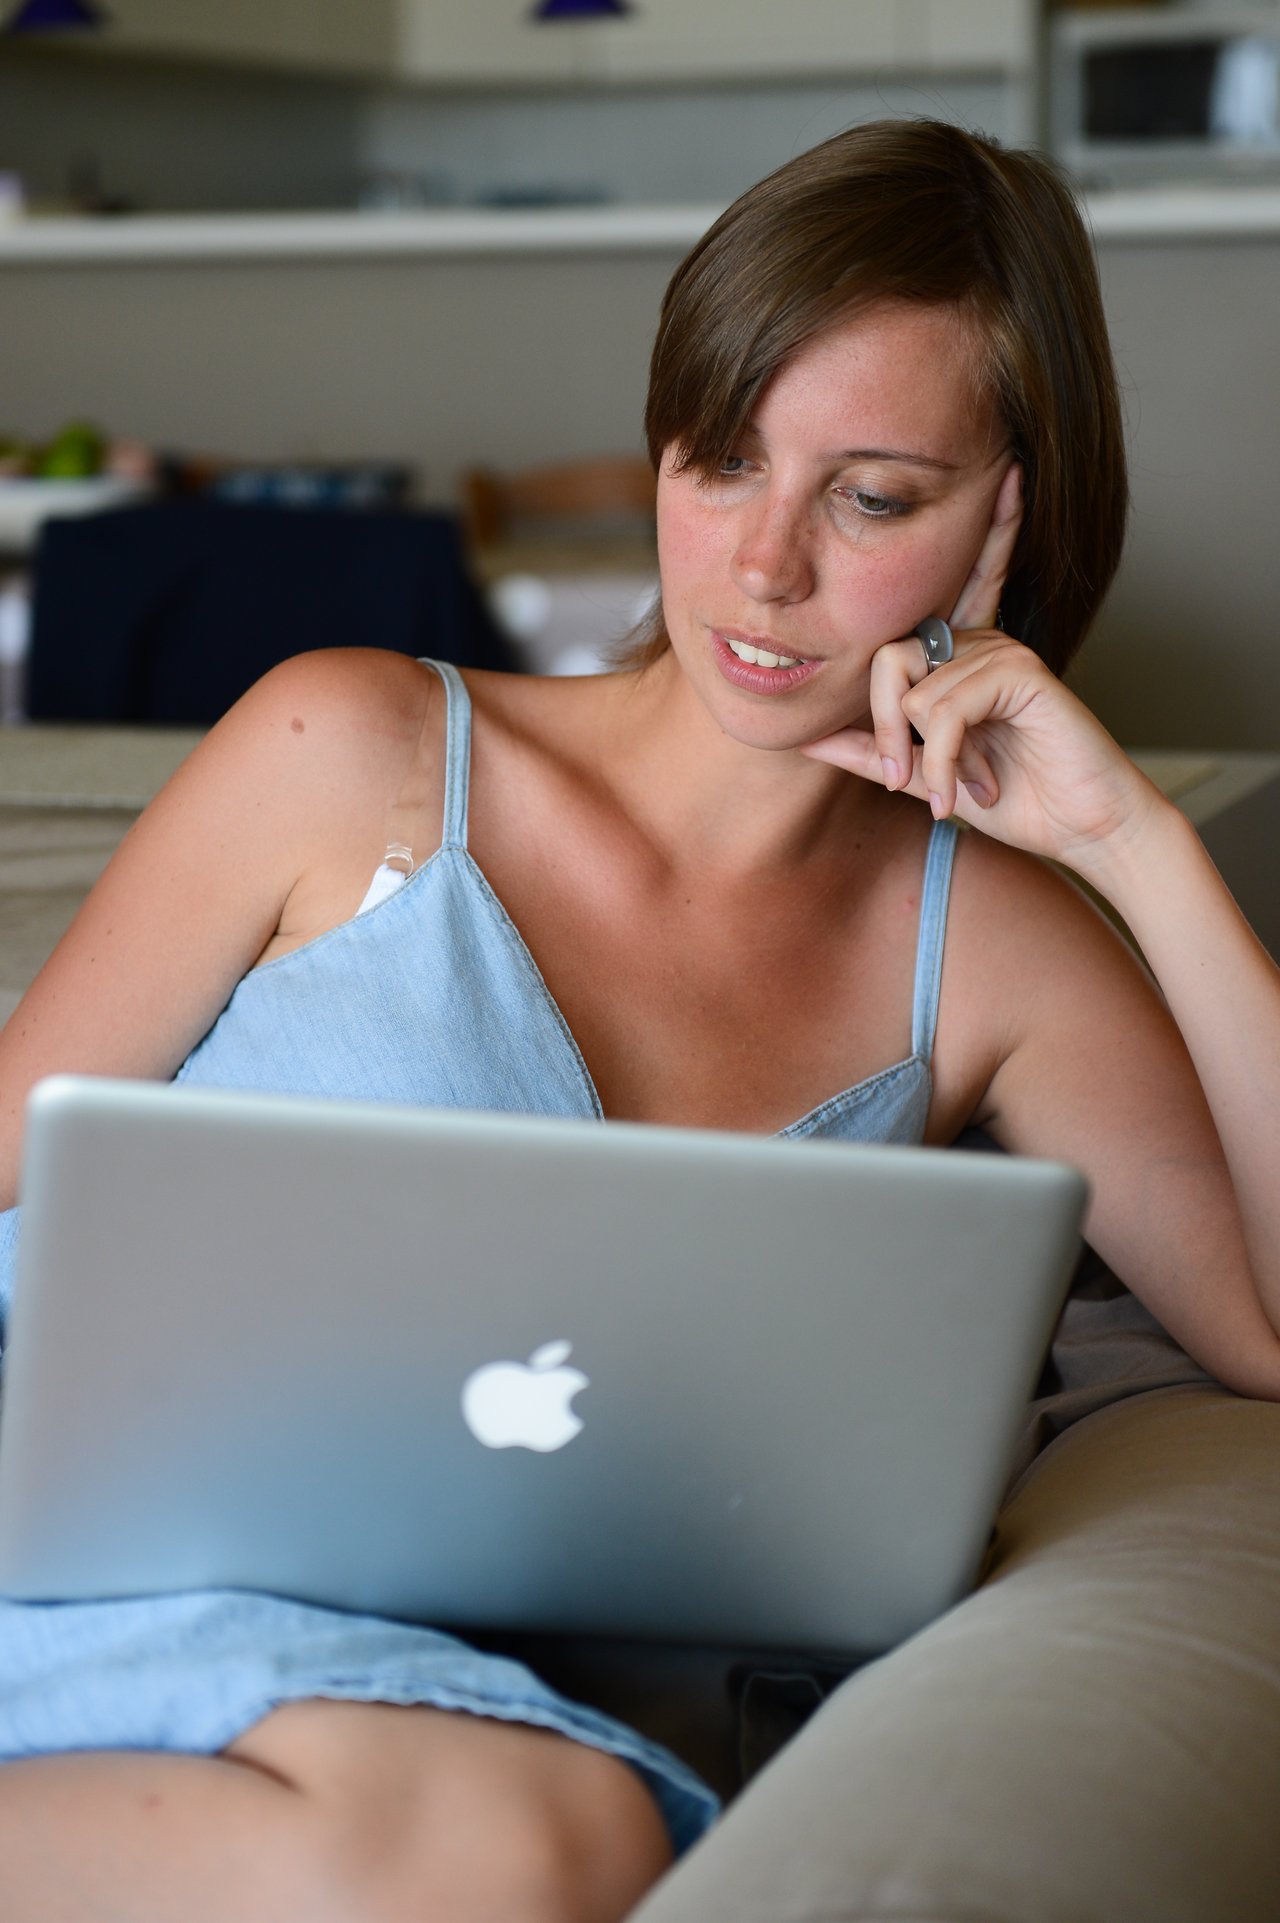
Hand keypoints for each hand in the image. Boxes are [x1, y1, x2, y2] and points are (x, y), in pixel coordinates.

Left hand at [799, 465, 1165, 874]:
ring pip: (911, 690)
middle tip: (905, 779)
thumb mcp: (926, 775)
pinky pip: (943, 708)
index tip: (997, 495)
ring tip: (962, 787)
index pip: (940, 592)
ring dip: (928, 760)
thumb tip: (808, 736)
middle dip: (884, 729)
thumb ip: (873, 752)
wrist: (1083, 828)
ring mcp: (1002, 649)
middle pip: (886, 654)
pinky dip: (943, 759)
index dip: (967, 537)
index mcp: (959, 654)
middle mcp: (978, 640)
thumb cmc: (1016, 799)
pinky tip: (970, 786)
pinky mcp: (1020, 670)